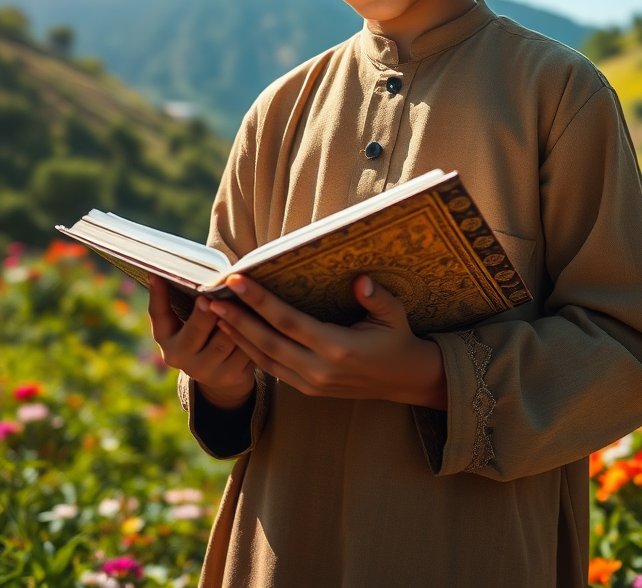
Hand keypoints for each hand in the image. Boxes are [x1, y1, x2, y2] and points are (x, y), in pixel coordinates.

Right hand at [147, 274, 255, 408]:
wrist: (222, 373)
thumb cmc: (206, 332)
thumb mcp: (191, 321)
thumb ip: (192, 300)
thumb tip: (198, 266)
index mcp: (166, 338)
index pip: (159, 314)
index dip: (158, 294)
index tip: (157, 273)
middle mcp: (180, 357)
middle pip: (195, 331)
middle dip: (204, 314)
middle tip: (210, 297)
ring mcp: (205, 370)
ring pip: (224, 341)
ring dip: (236, 319)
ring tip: (245, 298)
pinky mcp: (229, 376)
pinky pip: (244, 351)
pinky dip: (253, 333)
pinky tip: (262, 317)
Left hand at [208, 274, 447, 409]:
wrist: (404, 380)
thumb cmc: (397, 339)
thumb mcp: (395, 315)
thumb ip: (377, 298)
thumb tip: (359, 279)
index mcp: (338, 349)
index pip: (289, 322)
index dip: (261, 302)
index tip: (238, 281)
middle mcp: (320, 370)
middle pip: (268, 342)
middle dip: (237, 318)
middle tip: (211, 297)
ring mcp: (312, 383)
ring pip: (265, 359)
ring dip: (237, 336)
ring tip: (214, 313)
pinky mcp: (308, 390)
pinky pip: (272, 370)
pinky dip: (250, 352)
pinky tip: (234, 334)